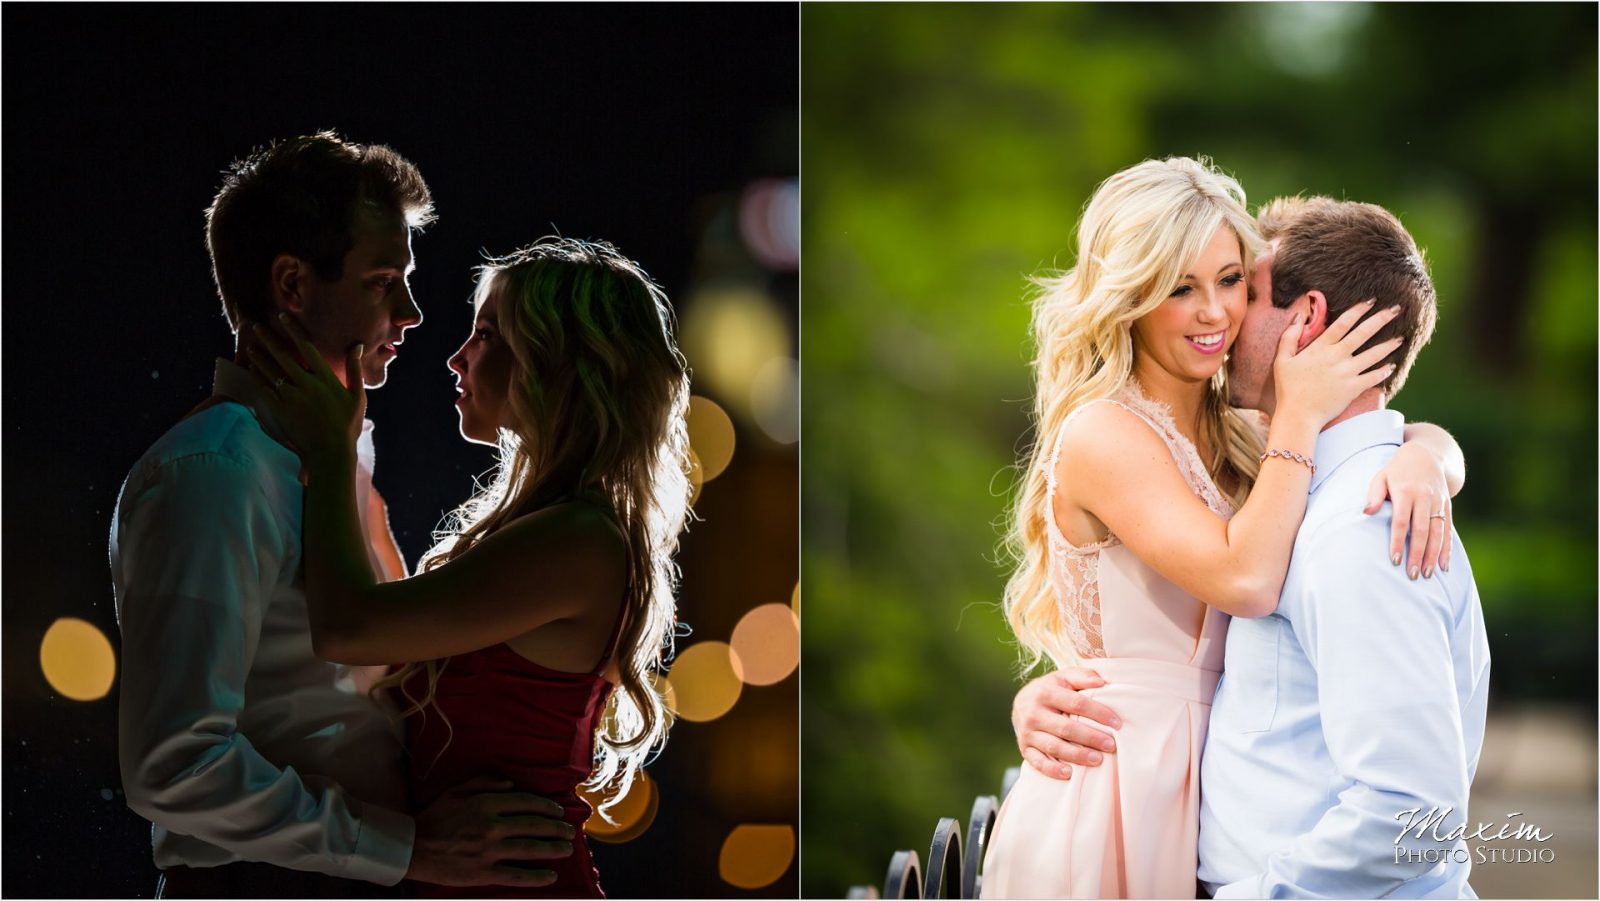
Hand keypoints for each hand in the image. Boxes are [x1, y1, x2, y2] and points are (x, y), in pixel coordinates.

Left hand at [243, 313, 365, 470]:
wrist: (331, 452)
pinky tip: (252, 368)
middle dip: (269, 339)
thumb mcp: (358, 396)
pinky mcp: (281, 410)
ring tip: (251, 345)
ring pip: (271, 371)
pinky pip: (265, 389)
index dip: (294, 330)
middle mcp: (307, 384)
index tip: (283, 317)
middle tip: (257, 325)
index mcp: (326, 378)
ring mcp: (292, 397)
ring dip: (260, 356)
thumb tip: (357, 346)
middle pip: (284, 356)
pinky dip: (258, 377)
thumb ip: (355, 369)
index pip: (307, 347)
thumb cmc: (348, 425)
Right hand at [408, 777, 575, 887]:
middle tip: (569, 830)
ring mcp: (489, 851)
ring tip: (567, 848)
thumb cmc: (434, 817)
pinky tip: (551, 875)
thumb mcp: (457, 791)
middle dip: (556, 827)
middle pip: (534, 825)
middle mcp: (492, 826)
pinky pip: (516, 875)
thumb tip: (511, 783)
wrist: (412, 848)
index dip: (546, 806)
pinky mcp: (484, 873)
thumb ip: (485, 783)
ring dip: (553, 848)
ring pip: (530, 848)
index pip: (525, 803)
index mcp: (486, 804)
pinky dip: (536, 876)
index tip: (557, 810)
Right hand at [1012, 667, 1121, 780]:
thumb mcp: (1063, 678)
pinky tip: (1069, 774)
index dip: (1098, 713)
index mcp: (1045, 692)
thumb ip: (1082, 676)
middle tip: (1111, 745)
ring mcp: (1027, 732)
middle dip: (1090, 737)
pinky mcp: (1024, 748)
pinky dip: (1052, 769)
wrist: (1021, 703)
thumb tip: (1101, 682)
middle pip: (1065, 727)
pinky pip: (1037, 762)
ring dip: (1076, 755)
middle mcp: (1033, 712)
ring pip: (1053, 746)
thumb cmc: (1052, 690)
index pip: (1076, 703)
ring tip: (1097, 760)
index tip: (1117, 723)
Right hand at [1273, 300, 1400, 428]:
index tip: (1370, 302)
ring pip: (1373, 354)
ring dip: (1388, 345)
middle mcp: (1337, 357)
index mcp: (1320, 348)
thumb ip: (1289, 336)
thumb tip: (1299, 316)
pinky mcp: (1354, 388)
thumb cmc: (1288, 388)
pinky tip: (1391, 366)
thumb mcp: (1282, 359)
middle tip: (1395, 310)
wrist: (1298, 415)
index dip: (1358, 310)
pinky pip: (1373, 377)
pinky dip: (1384, 371)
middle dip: (1380, 319)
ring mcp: (1347, 373)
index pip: (1343, 323)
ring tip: (1401, 338)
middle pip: (1363, 333)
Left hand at [1364, 443, 1452, 578]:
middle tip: (1411, 574)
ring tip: (1426, 575)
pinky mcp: (1447, 507)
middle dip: (1417, 554)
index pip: (1401, 521)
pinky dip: (1446, 549)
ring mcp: (1438, 502)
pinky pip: (1448, 530)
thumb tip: (1366, 512)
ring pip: (1437, 533)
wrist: (1426, 455)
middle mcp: (1425, 497)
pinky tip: (1443, 565)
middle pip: (1421, 530)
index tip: (1395, 560)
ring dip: (1432, 555)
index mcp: (1406, 491)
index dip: (1398, 541)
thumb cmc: (1396, 471)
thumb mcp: (1381, 477)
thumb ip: (1374, 495)